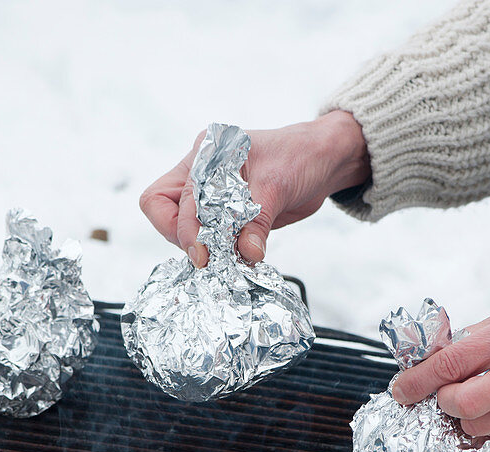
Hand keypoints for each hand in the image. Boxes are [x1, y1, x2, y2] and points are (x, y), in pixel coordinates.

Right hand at [139, 111, 369, 266]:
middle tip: (208, 257)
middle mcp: (201, 173)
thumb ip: (257, 220)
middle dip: (182, 236)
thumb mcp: (277, 185)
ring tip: (225, 258)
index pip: (169, 197)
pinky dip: (218, 250)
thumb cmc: (300, 157)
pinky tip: (235, 257)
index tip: (203, 253)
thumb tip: (245, 252)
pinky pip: (210, 235)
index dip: (183, 228)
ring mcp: (212, 194)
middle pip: (164, 210)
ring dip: (201, 245)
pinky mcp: (227, 214)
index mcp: (205, 155)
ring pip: (183, 225)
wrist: (324, 161)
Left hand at [390, 298, 489, 434]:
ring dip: (465, 415)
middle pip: (461, 405)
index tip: (401, 388)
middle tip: (442, 393)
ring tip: (476, 395)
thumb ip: (472, 341)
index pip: (449, 364)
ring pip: (477, 426)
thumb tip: (430, 360)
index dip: (417, 380)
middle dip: (441, 402)